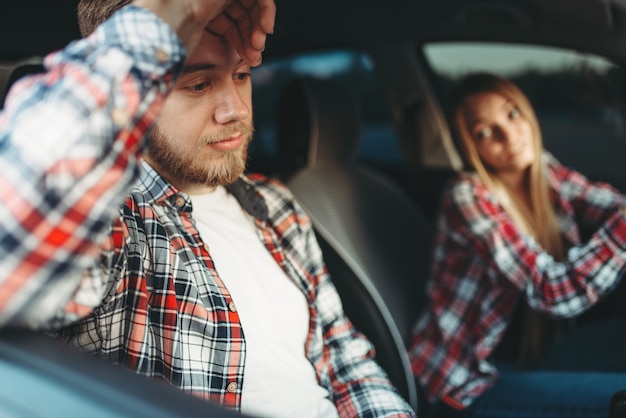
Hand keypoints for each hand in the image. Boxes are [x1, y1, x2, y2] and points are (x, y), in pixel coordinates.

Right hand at [132, 0, 274, 65]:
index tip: (251, 60)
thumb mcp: (189, 50)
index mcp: (201, 10)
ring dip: (259, 28)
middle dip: (253, 37)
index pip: (230, 23)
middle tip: (256, 56)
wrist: (167, 22)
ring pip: (252, 5)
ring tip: (258, 47)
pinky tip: (266, 29)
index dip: (242, 41)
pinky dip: (267, 11)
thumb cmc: (170, 40)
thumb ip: (192, 60)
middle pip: (243, 15)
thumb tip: (182, 93)